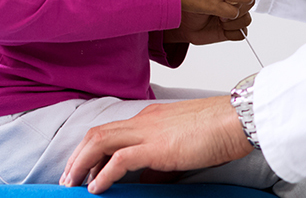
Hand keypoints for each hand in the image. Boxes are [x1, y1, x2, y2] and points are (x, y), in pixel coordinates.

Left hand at [60, 95, 253, 193]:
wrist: (238, 119)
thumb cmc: (219, 129)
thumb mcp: (183, 145)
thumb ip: (161, 161)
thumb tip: (145, 179)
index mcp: (151, 117)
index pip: (112, 131)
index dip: (92, 151)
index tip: (84, 170)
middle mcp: (145, 120)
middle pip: (97, 133)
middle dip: (77, 156)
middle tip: (68, 178)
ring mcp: (149, 131)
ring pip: (100, 141)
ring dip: (81, 163)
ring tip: (73, 183)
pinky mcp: (156, 146)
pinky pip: (119, 160)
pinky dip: (103, 174)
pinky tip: (96, 188)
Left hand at [164, 9, 251, 45]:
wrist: (180, 18)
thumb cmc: (188, 0)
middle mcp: (232, 1)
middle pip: (249, 3)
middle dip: (239, 7)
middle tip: (223, 9)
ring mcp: (232, 17)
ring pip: (246, 19)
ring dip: (234, 21)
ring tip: (219, 20)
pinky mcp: (229, 31)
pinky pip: (241, 33)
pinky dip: (233, 32)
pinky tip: (222, 28)